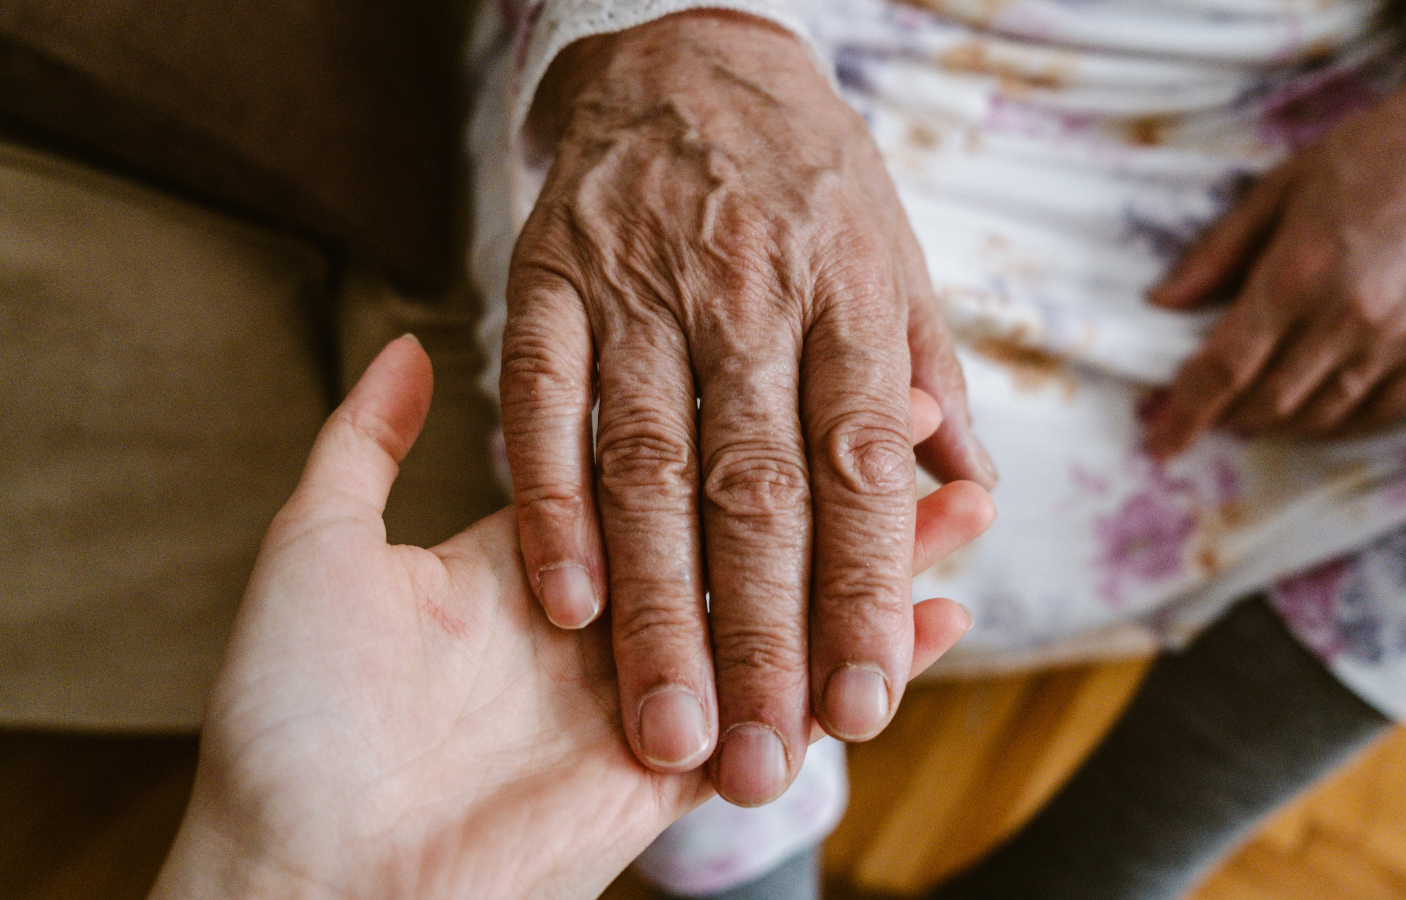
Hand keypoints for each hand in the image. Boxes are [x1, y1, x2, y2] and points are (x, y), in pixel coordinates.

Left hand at [149, 337, 990, 899]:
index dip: (745, 404)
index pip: (671, 458)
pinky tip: (943, 617)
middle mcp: (614, 611)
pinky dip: (872, 665)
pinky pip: (794, 707)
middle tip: (924, 412)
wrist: (296, 863)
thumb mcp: (319, 545)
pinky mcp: (676, 766)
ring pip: (794, 604)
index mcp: (542, 551)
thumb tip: (407, 343)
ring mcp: (654, 687)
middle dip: (840, 471)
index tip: (813, 347)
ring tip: (971, 498)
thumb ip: (366, 444)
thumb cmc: (290, 705)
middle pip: (754, 522)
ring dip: (882, 552)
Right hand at [502, 9, 995, 805]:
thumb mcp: (892, 254)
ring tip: (666, 723)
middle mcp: (744, 300)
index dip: (863, 592)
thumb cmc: (805, 178)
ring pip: (648, 464)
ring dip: (655, 606)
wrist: (686, 54)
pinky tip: (566, 598)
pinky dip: (549, 501)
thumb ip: (928, 374)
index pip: (857, 469)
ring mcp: (637, 291)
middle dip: (759, 637)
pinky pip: (540, 402)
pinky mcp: (547, 283)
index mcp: (843, 299)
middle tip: (764, 760)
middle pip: (754, 490)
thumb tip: (972, 490)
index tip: (865, 705)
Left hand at [1146, 88, 1405, 454]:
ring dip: (1280, 422)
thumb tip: (1162, 302)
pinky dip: (1341, 421)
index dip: (1186, 414)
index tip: (1161, 444)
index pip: (1224, 368)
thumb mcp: (1279, 189)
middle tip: (1209, 410)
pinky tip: (1322, 409)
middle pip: (1269, 402)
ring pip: (1323, 415)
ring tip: (1257, 408)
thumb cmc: (1370, 157)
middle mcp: (1346, 319)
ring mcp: (1397, 340)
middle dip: (1229, 416)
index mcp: (1295, 278)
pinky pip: (1380, 412)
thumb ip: (1218, 253)